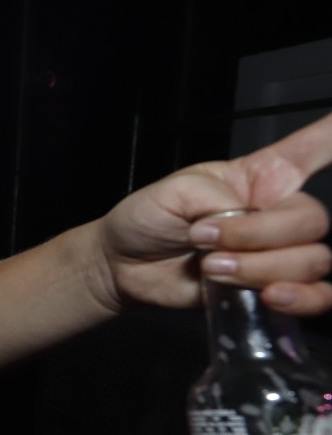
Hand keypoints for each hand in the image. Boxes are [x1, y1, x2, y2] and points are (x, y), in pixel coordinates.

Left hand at [97, 111, 331, 317]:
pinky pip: (318, 297)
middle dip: (258, 235)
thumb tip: (244, 218)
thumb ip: (215, 197)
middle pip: (312, 220)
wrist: (124, 265)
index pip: (309, 151)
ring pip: (312, 260)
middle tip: (204, 240)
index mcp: (259, 178)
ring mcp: (277, 253)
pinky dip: (300, 298)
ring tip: (211, 268)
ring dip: (259, 268)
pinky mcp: (271, 289)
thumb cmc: (147, 219)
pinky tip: (268, 296)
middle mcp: (275, 214)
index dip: (331, 136)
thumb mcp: (173, 191)